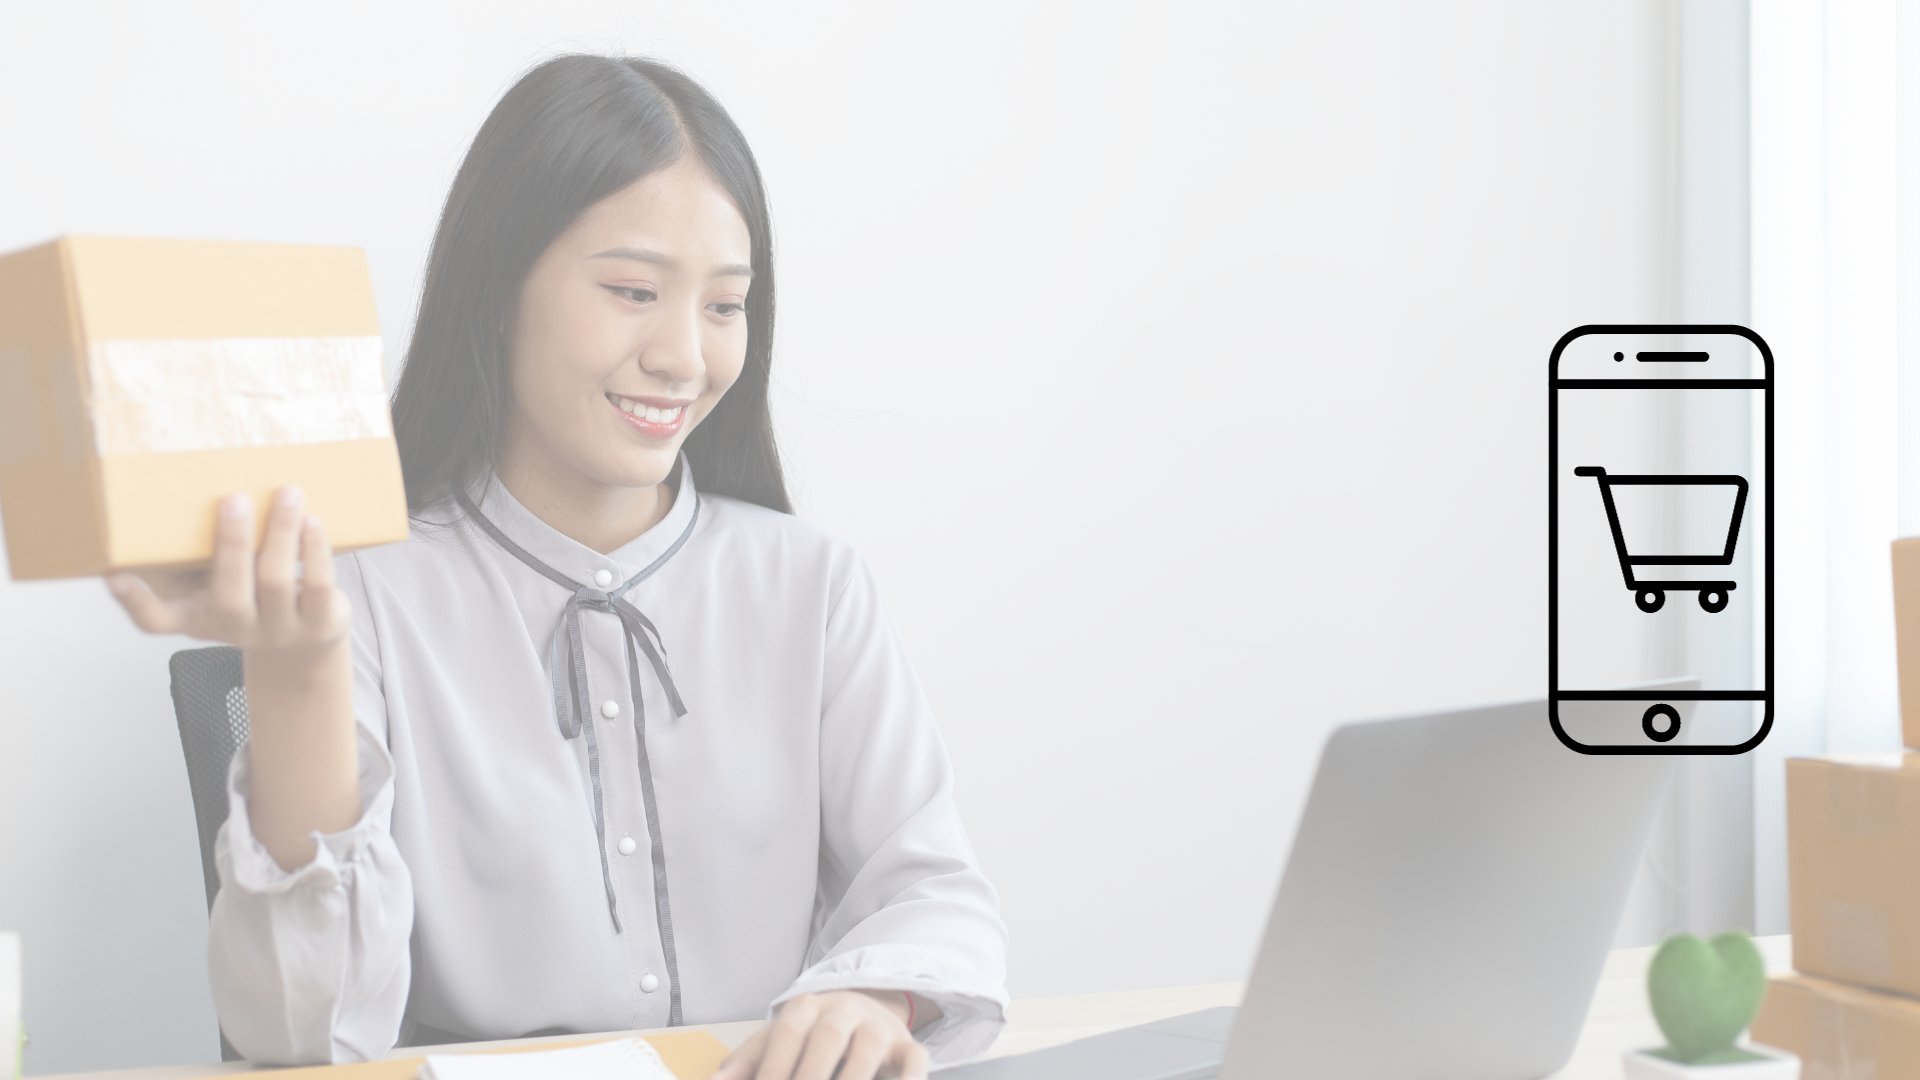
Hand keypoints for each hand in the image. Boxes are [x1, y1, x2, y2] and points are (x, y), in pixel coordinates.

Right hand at [107, 486, 359, 869]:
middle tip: (233, 498)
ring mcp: (279, 631)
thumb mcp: (210, 586)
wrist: (304, 644)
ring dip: (280, 532)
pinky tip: (312, 523)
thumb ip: (186, 560)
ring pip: (276, 581)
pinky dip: (315, 550)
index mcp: (195, 617)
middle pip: (229, 592)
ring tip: (287, 494)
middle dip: (231, 542)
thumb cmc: (248, 599)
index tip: (114, 573)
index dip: (133, 600)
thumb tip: (152, 506)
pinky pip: (318, 585)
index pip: (154, 620)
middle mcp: (234, 629)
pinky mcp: (319, 625)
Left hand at [715, 990, 927, 1079]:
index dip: (773, 1067)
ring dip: (854, 1078)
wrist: (868, 1006)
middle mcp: (844, 1010)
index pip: (787, 1033)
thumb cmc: (813, 1034)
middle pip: (827, 1036)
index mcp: (807, 1007)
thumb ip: (748, 1063)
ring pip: (870, 1045)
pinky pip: (915, 1059)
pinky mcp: (908, 1045)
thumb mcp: (778, 1040)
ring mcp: (878, 1026)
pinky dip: (910, 1079)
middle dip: (810, 1075)